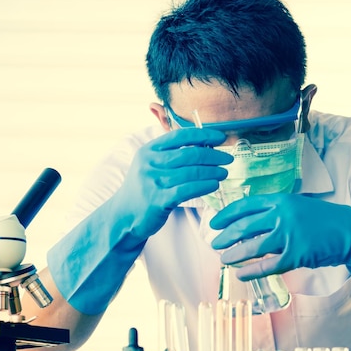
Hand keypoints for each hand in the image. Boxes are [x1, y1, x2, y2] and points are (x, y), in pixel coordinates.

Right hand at [112, 128, 232, 239]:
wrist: (123, 216)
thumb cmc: (144, 189)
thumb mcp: (150, 165)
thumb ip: (170, 154)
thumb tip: (203, 144)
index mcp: (149, 150)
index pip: (180, 136)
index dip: (203, 135)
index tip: (220, 138)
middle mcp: (149, 163)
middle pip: (188, 154)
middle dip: (212, 155)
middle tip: (227, 158)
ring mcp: (153, 181)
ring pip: (191, 173)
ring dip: (212, 172)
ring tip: (223, 172)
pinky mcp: (158, 200)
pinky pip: (187, 190)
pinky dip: (204, 186)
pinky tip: (214, 185)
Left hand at [209, 193, 350, 309]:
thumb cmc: (323, 220)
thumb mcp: (298, 206)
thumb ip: (275, 210)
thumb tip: (249, 221)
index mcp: (281, 200)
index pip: (244, 205)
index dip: (226, 215)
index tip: (214, 223)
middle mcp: (282, 215)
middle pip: (244, 226)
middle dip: (225, 236)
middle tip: (213, 243)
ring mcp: (289, 235)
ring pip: (252, 247)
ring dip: (234, 254)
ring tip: (223, 259)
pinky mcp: (296, 255)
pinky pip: (267, 265)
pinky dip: (251, 270)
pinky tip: (241, 273)